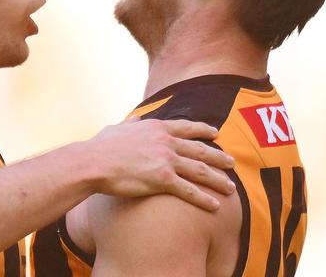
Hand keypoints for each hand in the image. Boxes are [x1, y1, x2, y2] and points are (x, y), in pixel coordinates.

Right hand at [86, 118, 234, 210]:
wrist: (93, 162)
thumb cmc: (99, 147)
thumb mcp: (115, 128)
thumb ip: (129, 123)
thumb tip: (134, 118)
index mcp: (155, 127)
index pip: (186, 127)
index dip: (204, 130)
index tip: (216, 133)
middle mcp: (165, 141)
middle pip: (200, 149)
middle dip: (218, 157)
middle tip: (232, 163)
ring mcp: (166, 160)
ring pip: (200, 170)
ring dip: (218, 179)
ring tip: (231, 188)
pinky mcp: (162, 180)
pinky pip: (190, 190)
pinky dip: (204, 199)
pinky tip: (216, 206)